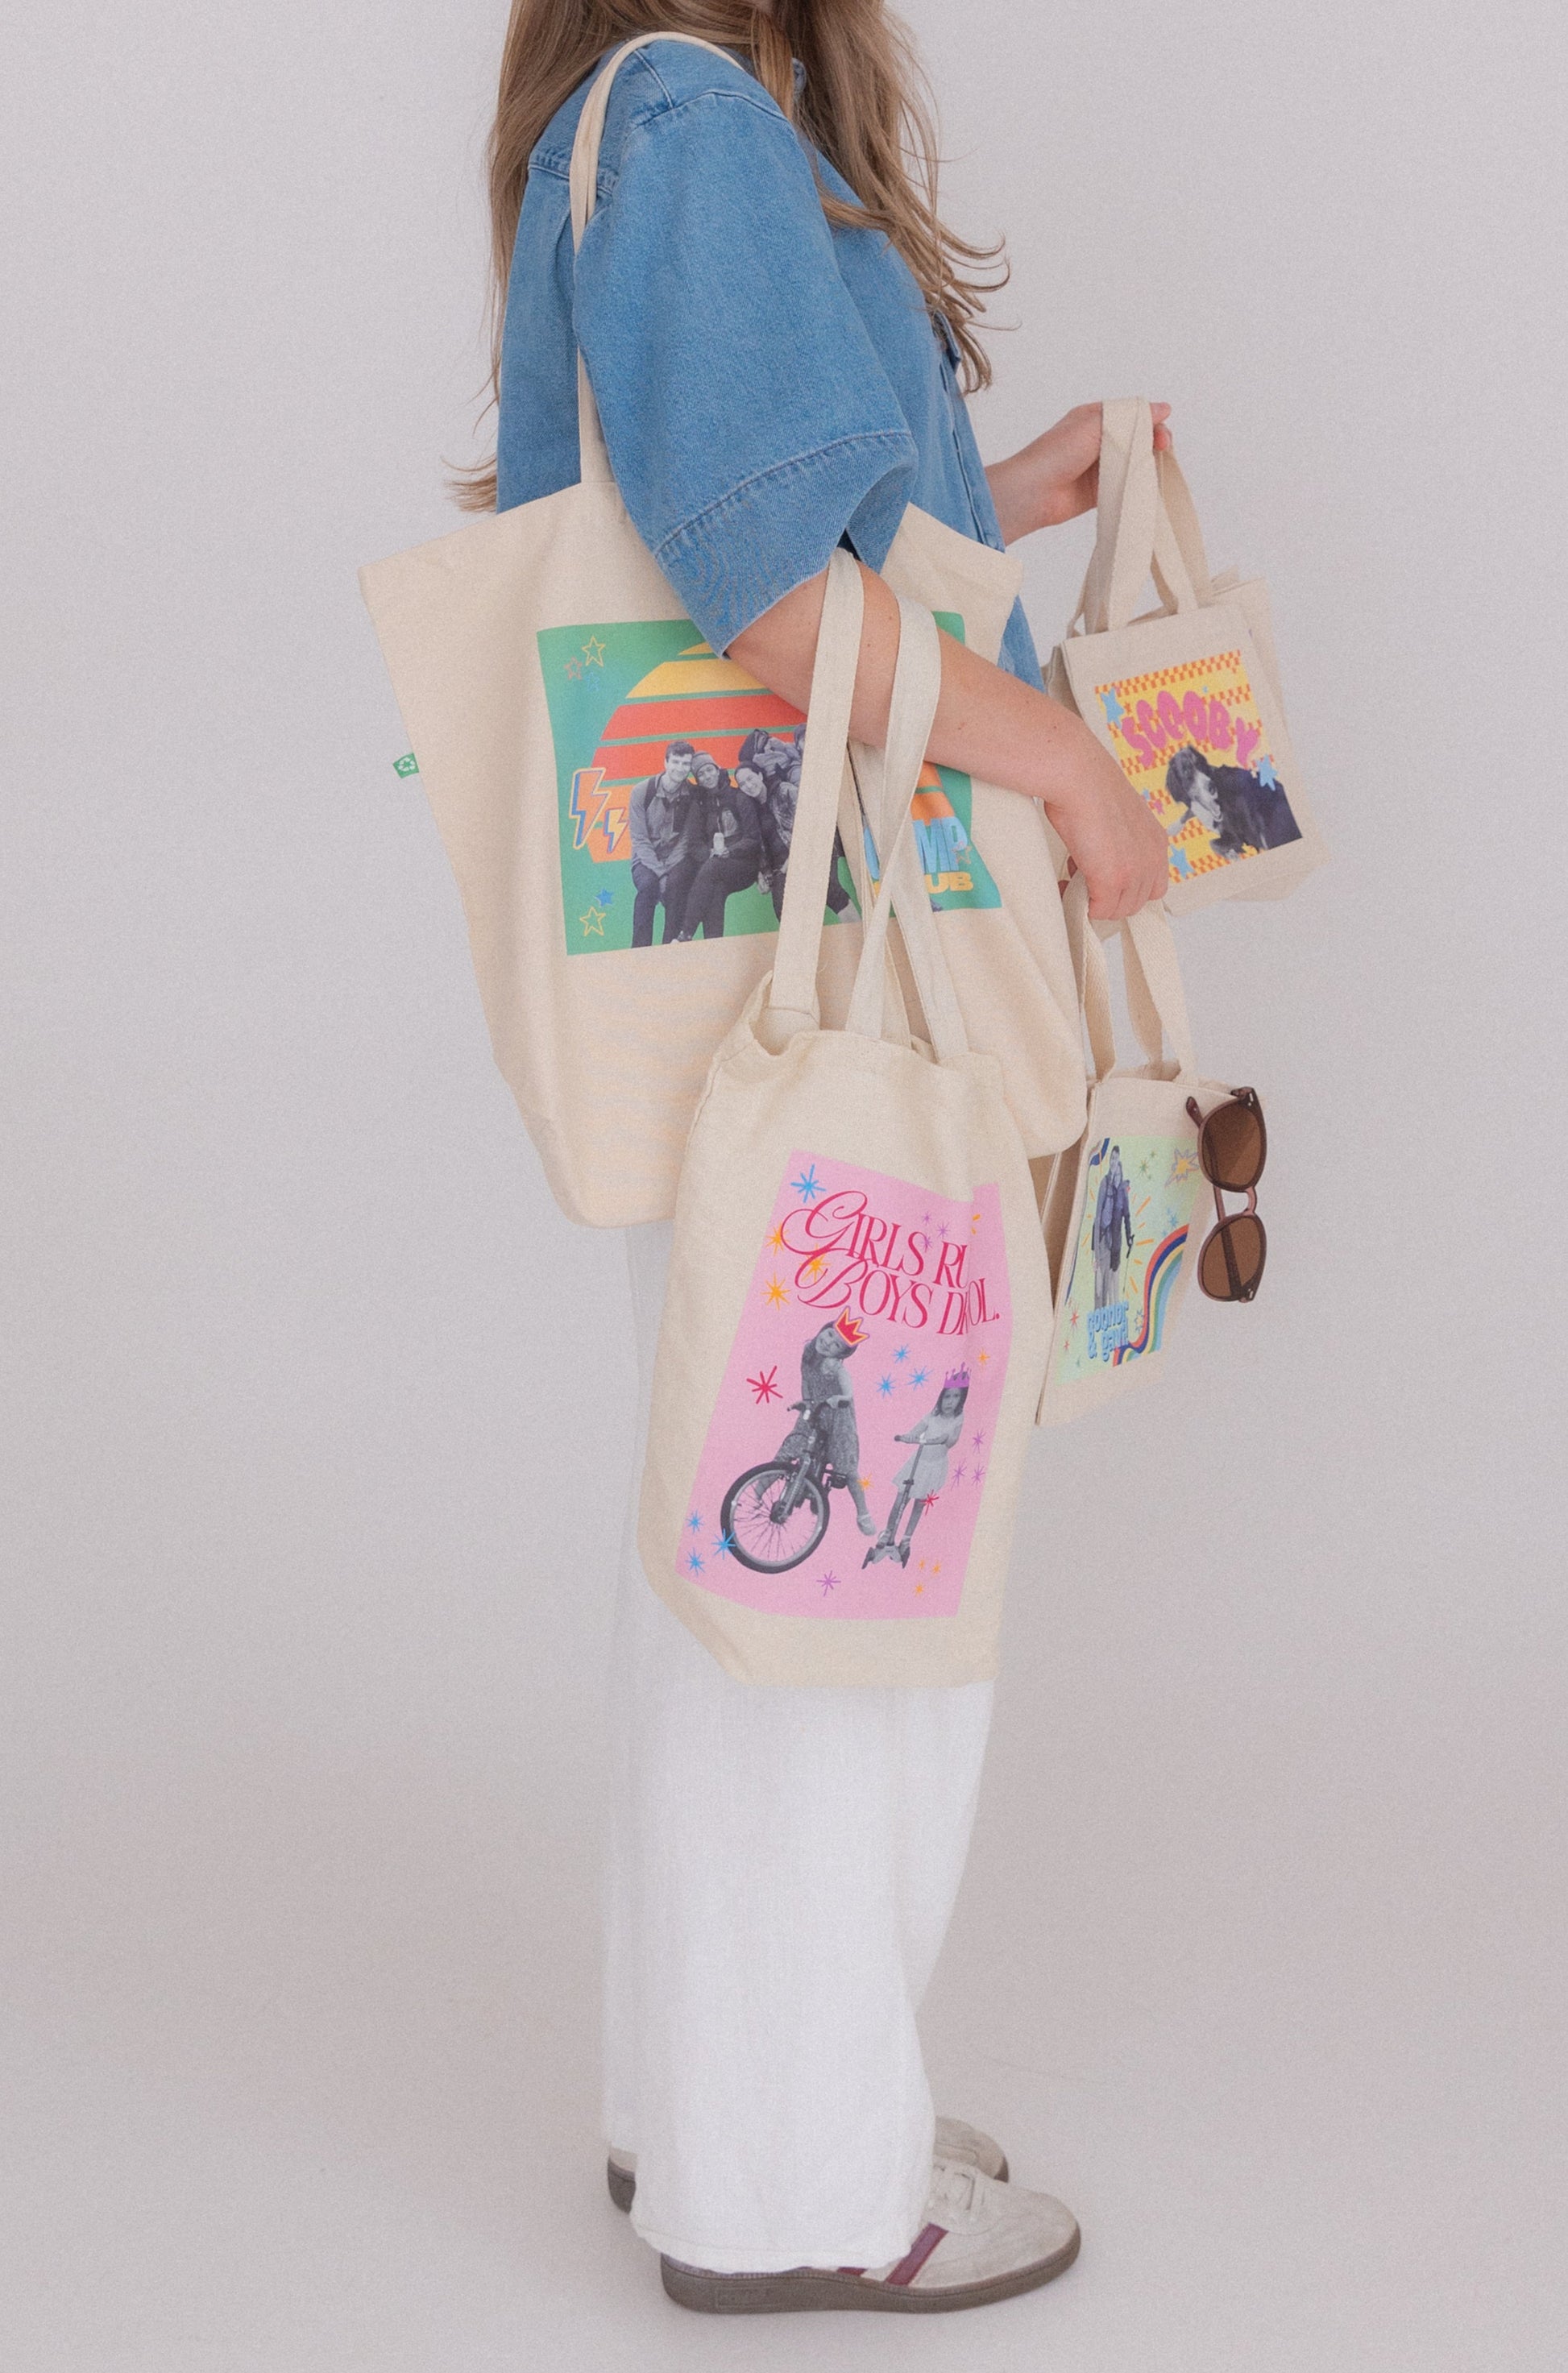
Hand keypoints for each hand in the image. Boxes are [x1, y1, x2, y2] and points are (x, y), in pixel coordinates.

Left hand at [986, 401, 1172, 543]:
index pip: (1133, 415)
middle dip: (1153, 441)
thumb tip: (1164, 408)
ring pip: (1133, 461)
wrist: (1034, 491)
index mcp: (1095, 418)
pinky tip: (1146, 484)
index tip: (1162, 435)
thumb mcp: (1096, 424)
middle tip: (1162, 449)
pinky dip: (1137, 484)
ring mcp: (1099, 466)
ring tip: (1154, 467)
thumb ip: (1131, 417)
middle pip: (1137, 437)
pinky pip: (1125, 484)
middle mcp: (1098, 440)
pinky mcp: (1100, 491)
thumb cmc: (1058, 452)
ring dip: (1146, 463)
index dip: (1152, 421)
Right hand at [1046, 717, 1170, 919]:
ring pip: (1118, 910)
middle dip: (1109, 897)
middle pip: (1136, 903)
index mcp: (1156, 841)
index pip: (1153, 885)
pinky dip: (1081, 904)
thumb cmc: (1089, 785)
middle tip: (1085, 879)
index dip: (1126, 888)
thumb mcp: (1116, 816)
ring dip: (1094, 901)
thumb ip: (1119, 841)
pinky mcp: (1112, 880)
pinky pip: (1099, 910)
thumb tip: (1099, 857)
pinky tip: (1067, 883)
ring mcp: (1134, 871)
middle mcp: (1151, 858)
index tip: (1103, 879)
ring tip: (1074, 877)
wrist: (1078, 776)